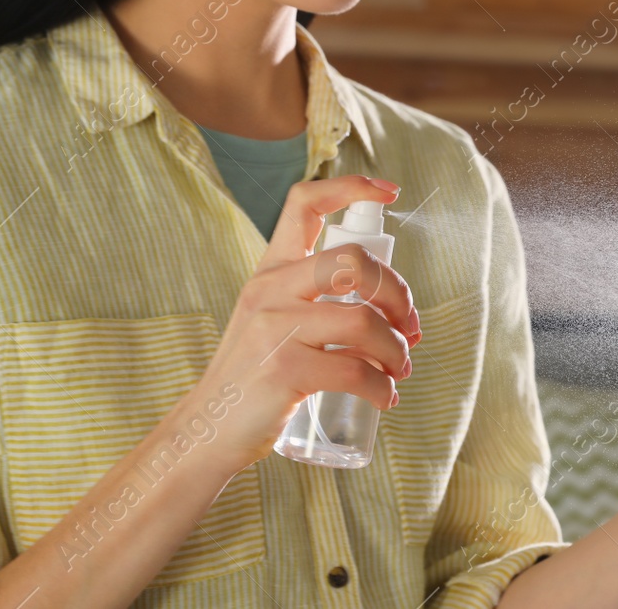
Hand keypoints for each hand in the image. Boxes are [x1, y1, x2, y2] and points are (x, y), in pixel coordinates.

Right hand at [178, 175, 420, 472]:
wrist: (208, 431)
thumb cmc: (255, 379)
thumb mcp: (273, 323)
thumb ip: (317, 304)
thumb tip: (395, 313)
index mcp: (270, 271)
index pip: (304, 203)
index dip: (351, 187)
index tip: (391, 192)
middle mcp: (269, 290)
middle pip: (353, 262)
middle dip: (397, 293)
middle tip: (409, 329)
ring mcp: (273, 328)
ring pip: (362, 321)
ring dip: (396, 349)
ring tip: (399, 370)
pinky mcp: (282, 369)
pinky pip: (354, 370)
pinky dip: (380, 387)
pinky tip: (383, 398)